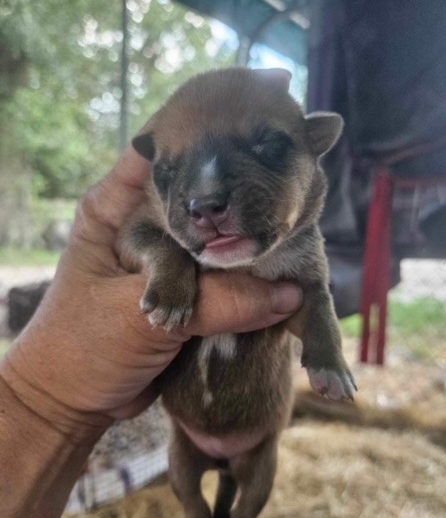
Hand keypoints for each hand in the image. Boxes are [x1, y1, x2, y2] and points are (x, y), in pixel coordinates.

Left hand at [0, 145, 301, 441]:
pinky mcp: (191, 295)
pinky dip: (254, 285)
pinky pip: (229, 284)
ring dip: (254, 246)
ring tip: (298, 225)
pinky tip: (286, 276)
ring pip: (222, 244)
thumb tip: (287, 294)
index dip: (206, 137)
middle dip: (244, 197)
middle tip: (290, 182)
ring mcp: (173, 262)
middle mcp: (147, 227)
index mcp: (116, 211)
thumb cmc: (82, 349)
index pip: (161, 156)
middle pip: (204, 201)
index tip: (255, 115)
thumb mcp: (140, 319)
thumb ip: (214, 304)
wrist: (75, 403)